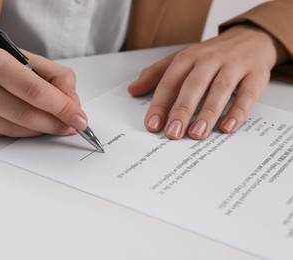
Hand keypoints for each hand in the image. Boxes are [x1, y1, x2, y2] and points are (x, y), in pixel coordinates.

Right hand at [0, 38, 86, 136]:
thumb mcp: (25, 57)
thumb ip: (56, 77)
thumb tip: (73, 104)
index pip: (35, 91)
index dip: (62, 108)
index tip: (80, 118)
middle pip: (25, 114)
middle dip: (55, 124)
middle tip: (72, 126)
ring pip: (14, 129)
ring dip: (41, 131)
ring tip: (56, 126)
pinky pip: (2, 134)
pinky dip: (23, 132)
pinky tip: (32, 126)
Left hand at [128, 24, 288, 139]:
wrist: (250, 39)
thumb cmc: (210, 56)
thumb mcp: (181, 60)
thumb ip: (156, 75)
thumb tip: (133, 89)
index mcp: (188, 57)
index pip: (169, 82)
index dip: (160, 105)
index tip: (152, 125)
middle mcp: (209, 59)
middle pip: (193, 86)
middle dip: (181, 111)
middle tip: (173, 133)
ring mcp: (234, 66)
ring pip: (219, 90)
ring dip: (207, 114)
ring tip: (196, 134)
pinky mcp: (256, 75)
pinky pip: (247, 94)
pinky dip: (237, 112)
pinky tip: (227, 128)